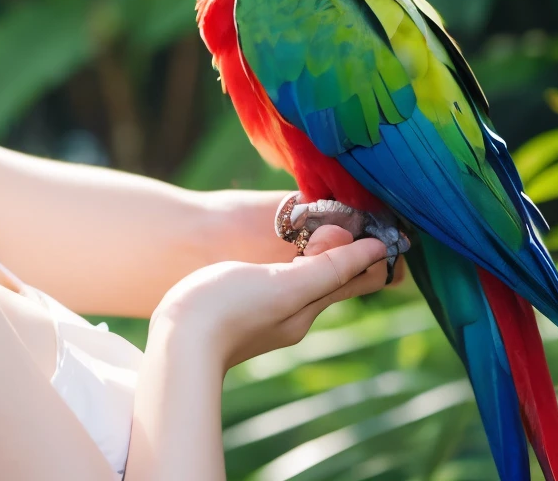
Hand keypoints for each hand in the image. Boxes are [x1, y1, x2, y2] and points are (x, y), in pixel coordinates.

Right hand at [153, 225, 390, 370]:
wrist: (175, 344)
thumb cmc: (224, 307)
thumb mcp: (282, 284)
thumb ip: (326, 266)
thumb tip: (372, 246)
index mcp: (310, 307)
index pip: (359, 277)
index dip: (374, 249)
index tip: (382, 218)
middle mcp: (297, 314)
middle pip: (336, 278)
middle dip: (347, 249)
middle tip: (353, 212)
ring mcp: (270, 315)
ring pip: (310, 281)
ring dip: (319, 254)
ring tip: (321, 221)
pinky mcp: (245, 310)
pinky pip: (285, 283)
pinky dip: (294, 263)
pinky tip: (282, 250)